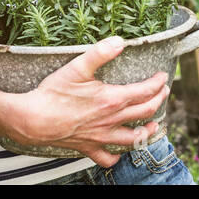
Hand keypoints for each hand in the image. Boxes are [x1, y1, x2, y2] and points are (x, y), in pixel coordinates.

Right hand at [4, 35, 168, 167]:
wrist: (34, 119)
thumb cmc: (53, 94)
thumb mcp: (77, 67)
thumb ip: (100, 53)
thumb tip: (120, 41)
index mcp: (112, 100)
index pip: (144, 91)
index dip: (158, 83)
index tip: (163, 76)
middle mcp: (111, 120)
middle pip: (145, 112)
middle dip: (159, 101)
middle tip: (164, 92)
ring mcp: (101, 136)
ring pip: (133, 139)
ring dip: (148, 131)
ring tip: (154, 126)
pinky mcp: (89, 147)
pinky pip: (108, 158)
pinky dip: (117, 156)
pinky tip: (119, 151)